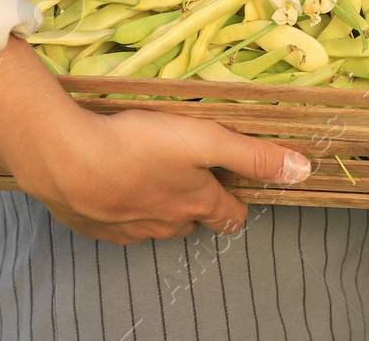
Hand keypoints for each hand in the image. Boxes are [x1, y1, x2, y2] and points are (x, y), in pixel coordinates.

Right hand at [22, 107, 309, 243]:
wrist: (65, 159)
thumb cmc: (138, 144)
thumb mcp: (205, 140)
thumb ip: (252, 155)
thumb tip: (303, 170)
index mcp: (195, 202)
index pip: (229, 214)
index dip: (237, 203)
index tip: (236, 188)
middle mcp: (165, 222)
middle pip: (192, 221)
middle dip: (198, 204)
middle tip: (192, 177)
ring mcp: (127, 228)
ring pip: (154, 224)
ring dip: (159, 206)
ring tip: (151, 177)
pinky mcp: (93, 225)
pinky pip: (116, 222)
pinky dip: (120, 208)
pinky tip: (111, 186)